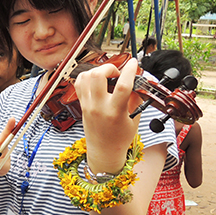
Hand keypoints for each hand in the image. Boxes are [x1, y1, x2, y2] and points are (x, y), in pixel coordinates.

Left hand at [74, 59, 141, 173]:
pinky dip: (87, 77)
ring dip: (97, 70)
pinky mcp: (81, 105)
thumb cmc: (120, 138)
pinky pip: (79, 84)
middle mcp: (98, 107)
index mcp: (115, 112)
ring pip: (85, 77)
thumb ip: (135, 98)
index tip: (133, 62)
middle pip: (97, 76)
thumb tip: (136, 81)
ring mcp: (87, 105)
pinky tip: (96, 80)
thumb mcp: (134, 119)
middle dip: (109, 67)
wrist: (104, 151)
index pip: (122, 86)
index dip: (129, 70)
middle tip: (117, 72)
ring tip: (107, 76)